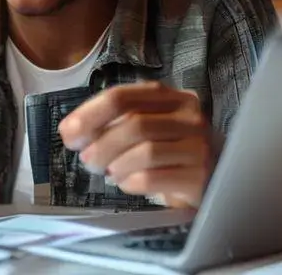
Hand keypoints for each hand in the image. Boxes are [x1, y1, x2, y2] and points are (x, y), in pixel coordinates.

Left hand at [58, 82, 213, 207]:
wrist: (212, 182)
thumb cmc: (170, 153)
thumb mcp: (144, 129)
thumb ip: (112, 124)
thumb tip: (71, 131)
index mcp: (171, 97)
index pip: (123, 96)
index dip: (89, 114)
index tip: (69, 134)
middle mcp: (190, 116)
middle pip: (133, 123)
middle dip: (101, 144)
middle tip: (87, 161)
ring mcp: (199, 146)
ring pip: (144, 151)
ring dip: (115, 165)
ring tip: (109, 173)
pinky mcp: (200, 176)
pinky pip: (153, 178)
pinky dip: (131, 182)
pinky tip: (128, 184)